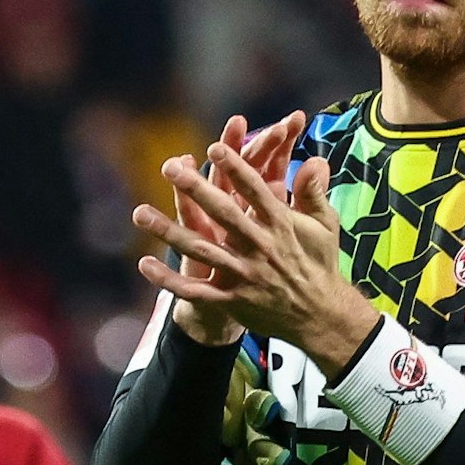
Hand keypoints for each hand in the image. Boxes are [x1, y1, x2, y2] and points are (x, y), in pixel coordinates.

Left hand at [158, 111, 306, 345]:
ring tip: (139, 212)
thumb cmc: (319, 263)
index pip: (256, 190)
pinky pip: (195, 291)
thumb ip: (313, 191)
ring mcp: (243, 275)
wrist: (320, 317)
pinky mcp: (231, 300)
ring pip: (201, 250)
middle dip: (196, 190)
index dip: (235, 168)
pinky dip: (169, 280)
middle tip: (169, 167)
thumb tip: (317, 159)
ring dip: (168, 232)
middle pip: (223, 214)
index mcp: (280, 225)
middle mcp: (259, 247)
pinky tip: (144, 263)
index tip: (214, 147)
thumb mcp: (324, 225)